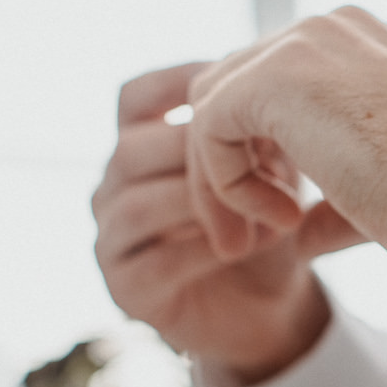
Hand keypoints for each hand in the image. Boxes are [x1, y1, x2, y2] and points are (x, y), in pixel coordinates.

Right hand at [93, 62, 358, 382]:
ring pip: (138, 202)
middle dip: (201, 153)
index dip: (177, 84)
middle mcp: (113, 187)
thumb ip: (260, 125)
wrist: (273, 310)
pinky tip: (253, 248)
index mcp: (140, 146)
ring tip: (270, 215)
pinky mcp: (126, 290)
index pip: (134, 97)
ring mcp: (111, 239)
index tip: (234, 83)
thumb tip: (276, 76)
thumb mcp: (272, 165)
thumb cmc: (269, 226)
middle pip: (132, 147)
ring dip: (206, 204)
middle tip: (268, 165)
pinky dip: (207, 249)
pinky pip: (155, 257)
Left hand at [183, 8, 386, 277]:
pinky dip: (225, 184)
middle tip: (249, 238)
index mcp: (369, 47)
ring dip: (221, 181)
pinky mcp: (283, 76)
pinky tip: (281, 221)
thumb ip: (335, 198)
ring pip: (213, 103)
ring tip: (257, 239)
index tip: (283, 222)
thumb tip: (300, 233)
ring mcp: (310, 43)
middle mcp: (337, 31)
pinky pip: (209, 127)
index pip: (276, 87)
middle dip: (231, 166)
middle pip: (234, 86)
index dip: (263, 157)